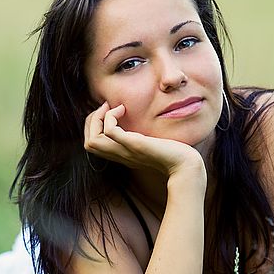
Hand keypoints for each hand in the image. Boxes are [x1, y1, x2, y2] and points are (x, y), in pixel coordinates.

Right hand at [84, 102, 205, 177]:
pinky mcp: (135, 145)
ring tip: (112, 108)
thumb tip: (140, 127)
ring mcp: (126, 151)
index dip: (95, 126)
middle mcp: (120, 155)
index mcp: (122, 155)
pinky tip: (124, 110)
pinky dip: (110, 117)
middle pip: (88, 143)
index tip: (110, 112)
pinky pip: (110, 132)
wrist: (185, 166)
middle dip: (92, 121)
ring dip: (97, 119)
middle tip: (107, 108)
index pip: (92, 145)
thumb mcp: (151, 145)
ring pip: (92, 141)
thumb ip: (141, 139)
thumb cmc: (173, 155)